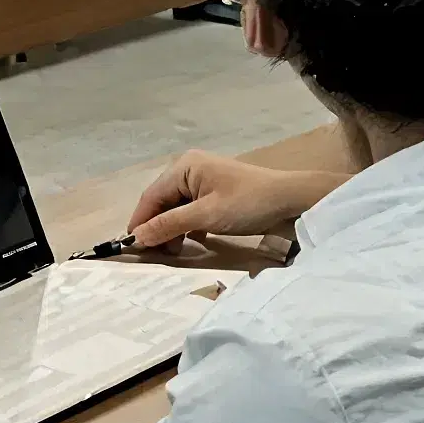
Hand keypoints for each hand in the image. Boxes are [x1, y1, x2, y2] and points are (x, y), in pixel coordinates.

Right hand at [122, 151, 344, 255]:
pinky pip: (191, 211)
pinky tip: (188, 242)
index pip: (151, 197)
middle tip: (154, 255)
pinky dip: (187, 227)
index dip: (139, 222)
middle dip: (156, 228)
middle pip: (162, 202)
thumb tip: (137, 237)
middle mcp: (191, 170)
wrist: (292, 201)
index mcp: (185, 167)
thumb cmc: (249, 204)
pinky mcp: (216, 195)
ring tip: (172, 252)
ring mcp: (205, 182)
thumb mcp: (206, 216)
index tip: (131, 249)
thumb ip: (169, 225)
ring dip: (172, 230)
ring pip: (176, 209)